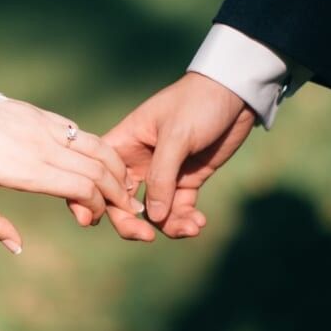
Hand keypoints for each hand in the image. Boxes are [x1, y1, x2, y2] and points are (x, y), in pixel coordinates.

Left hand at [0, 99, 143, 253]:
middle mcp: (42, 147)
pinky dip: (98, 148)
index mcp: (27, 170)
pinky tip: (101, 161)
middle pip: (97, 169)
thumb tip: (17, 248)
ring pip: (96, 146)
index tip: (90, 219)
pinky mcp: (41, 114)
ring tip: (124, 185)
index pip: (82, 187)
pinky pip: (79, 132)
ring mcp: (44, 126)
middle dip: (118, 192)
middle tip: (126, 209)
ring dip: (116, 168)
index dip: (97, 206)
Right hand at [101, 72, 254, 239]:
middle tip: (147, 237)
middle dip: (131, 223)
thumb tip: (152, 218)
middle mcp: (138, 162)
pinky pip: (179, 209)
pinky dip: (186, 219)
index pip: (99, 175)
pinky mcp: (187, 180)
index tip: (98, 220)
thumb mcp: (176, 135)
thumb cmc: (198, 103)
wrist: (236, 93)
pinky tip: (199, 223)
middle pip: (122, 202)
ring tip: (191, 227)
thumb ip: (162, 176)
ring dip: (168, 225)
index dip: (94, 199)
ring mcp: (163, 173)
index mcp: (124, 143)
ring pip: (153, 212)